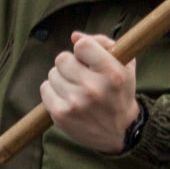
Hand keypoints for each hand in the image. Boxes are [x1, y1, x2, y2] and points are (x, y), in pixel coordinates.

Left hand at [38, 32, 138, 154]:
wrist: (121, 132)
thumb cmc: (121, 93)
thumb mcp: (124, 65)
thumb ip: (103, 43)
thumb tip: (74, 36)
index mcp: (112, 73)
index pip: (82, 45)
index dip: (84, 49)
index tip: (88, 58)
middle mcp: (93, 88)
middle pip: (62, 59)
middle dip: (70, 64)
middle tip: (79, 73)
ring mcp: (75, 103)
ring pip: (52, 74)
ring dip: (61, 78)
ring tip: (75, 87)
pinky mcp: (61, 115)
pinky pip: (45, 89)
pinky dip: (53, 91)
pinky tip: (66, 96)